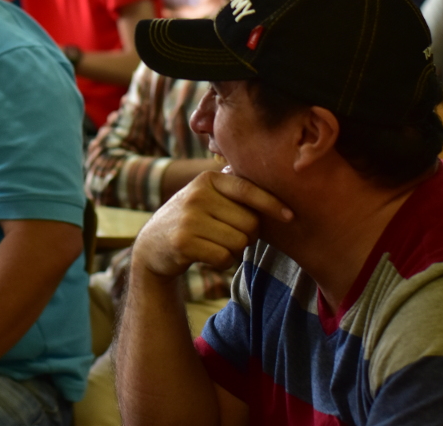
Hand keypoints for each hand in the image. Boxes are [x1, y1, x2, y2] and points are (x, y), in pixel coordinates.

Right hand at [131, 171, 292, 278]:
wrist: (152, 246)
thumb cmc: (192, 221)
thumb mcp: (206, 196)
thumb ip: (233, 191)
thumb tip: (279, 185)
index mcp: (207, 180)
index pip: (247, 190)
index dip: (271, 203)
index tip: (290, 216)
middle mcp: (197, 195)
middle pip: (249, 222)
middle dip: (248, 236)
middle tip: (230, 237)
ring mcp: (189, 218)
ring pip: (239, 242)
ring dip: (234, 251)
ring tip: (216, 245)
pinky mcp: (184, 243)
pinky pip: (224, 257)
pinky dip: (222, 262)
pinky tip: (207, 255)